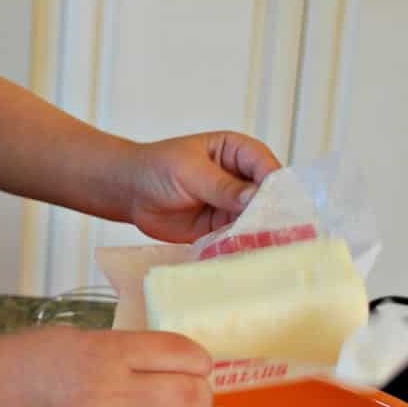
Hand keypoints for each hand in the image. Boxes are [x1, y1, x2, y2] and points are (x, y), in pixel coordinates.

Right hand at [0, 326, 222, 406]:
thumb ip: (122, 350)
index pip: (183, 354)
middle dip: (206, 393)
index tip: (197, 362)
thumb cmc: (20, 357)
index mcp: (106, 352)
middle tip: (201, 391)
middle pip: (192, 396)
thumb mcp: (76, 336)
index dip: (200, 358)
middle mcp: (110, 394)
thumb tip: (168, 365)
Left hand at [119, 132, 279, 242]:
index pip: (266, 165)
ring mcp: (233, 205)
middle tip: (276, 231)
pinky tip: (246, 254)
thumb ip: (222, 185)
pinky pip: (239, 237)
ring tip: (264, 247)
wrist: (131, 193)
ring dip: (259, 233)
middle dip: (271, 213)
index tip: (276, 203)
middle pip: (267, 196)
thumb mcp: (189, 171)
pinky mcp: (222, 228)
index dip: (273, 184)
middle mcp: (241, 178)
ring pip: (257, 219)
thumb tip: (254, 196)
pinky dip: (243, 245)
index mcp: (237, 152)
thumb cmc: (156, 168)